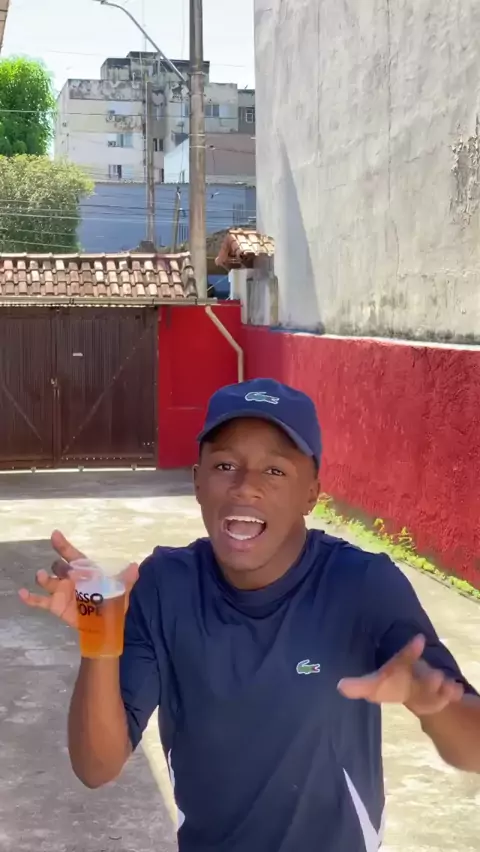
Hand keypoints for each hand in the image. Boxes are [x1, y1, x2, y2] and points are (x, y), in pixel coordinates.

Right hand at [19, 530, 138, 629]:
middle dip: (60, 566)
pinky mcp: (55, 606)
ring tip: (43, 576)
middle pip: (59, 566)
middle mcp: (70, 578)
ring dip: (44, 578)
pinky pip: (39, 601)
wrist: (106, 626)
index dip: (63, 545)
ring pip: (48, 581)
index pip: (72, 554)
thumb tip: (135, 567)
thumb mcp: (122, 590)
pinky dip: (29, 598)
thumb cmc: (113, 603)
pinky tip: (22, 594)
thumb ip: (127, 579)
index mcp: (85, 571)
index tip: (55, 535)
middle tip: (67, 572)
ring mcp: (61, 591)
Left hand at [338, 635, 463, 715]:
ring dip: (443, 684)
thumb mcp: (373, 686)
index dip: (411, 649)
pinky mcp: (444, 693)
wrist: (418, 694)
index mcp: (402, 665)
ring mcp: (433, 681)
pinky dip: (452, 693)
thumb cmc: (392, 685)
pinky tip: (455, 693)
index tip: (419, 639)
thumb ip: (358, 686)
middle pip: (426, 672)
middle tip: (435, 675)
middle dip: (431, 674)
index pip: (406, 656)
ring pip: (440, 682)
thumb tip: (339, 686)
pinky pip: (450, 693)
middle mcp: (418, 671)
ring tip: (445, 684)